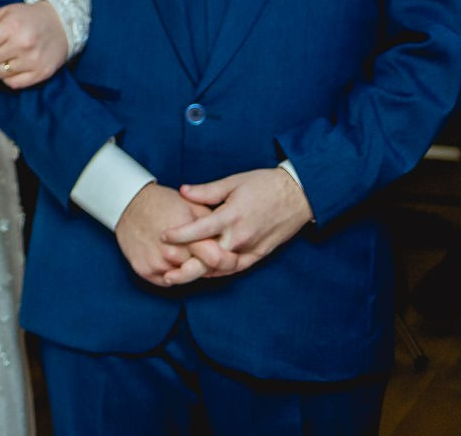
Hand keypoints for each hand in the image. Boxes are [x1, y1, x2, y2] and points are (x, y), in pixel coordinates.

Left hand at [0, 1, 68, 89]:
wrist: (62, 24)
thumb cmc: (28, 17)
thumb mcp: (3, 13)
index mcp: (12, 26)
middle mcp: (23, 44)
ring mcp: (33, 61)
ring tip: (6, 56)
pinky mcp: (41, 73)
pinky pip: (12, 84)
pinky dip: (8, 77)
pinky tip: (14, 65)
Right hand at [116, 184, 228, 285]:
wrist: (128, 203)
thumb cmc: (163, 203)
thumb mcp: (192, 206)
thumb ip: (212, 224)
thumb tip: (230, 238)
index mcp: (187, 236)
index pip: (215, 259)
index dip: (226, 260)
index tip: (230, 258)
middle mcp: (172, 253)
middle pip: (199, 271)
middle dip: (204, 264)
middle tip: (202, 255)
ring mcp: (157, 263)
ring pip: (182, 277)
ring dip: (186, 269)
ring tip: (182, 253)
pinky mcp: (144, 270)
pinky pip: (166, 281)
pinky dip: (170, 273)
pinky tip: (168, 258)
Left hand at [161, 167, 311, 279]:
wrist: (297, 195)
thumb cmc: (264, 185)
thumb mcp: (233, 182)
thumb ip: (207, 191)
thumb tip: (183, 191)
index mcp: (231, 216)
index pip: (199, 230)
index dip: (179, 235)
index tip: (162, 237)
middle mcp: (240, 236)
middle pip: (208, 258)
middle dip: (186, 266)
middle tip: (166, 272)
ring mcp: (251, 248)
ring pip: (222, 268)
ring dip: (201, 273)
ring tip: (180, 277)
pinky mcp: (260, 254)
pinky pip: (237, 269)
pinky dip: (220, 272)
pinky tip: (205, 273)